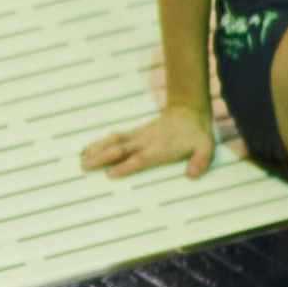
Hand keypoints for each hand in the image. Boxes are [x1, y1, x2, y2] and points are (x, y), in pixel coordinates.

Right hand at [80, 104, 213, 183]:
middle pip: (121, 150)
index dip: (126, 166)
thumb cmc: (196, 134)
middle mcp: (146, 142)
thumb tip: (192, 175)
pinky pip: (114, 137)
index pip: (140, 158)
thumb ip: (200, 161)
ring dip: (97, 150)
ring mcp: (138, 136)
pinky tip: (87, 149)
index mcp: (161, 148)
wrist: (188, 111)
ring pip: (114, 142)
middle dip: (103, 158)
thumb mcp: (205, 147)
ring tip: (81, 159)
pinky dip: (99, 143)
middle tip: (85, 166)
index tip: (111, 174)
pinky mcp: (134, 133)